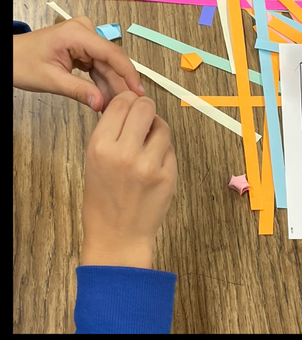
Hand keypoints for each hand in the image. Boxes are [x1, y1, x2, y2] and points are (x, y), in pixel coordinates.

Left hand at [12, 15, 145, 111]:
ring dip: (110, 83)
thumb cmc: (21, 63)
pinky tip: (105, 95)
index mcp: (76, 34)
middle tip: (127, 104)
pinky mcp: (83, 45)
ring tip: (116, 104)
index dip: (127, 72)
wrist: (7, 57)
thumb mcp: (50, 81)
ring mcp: (84, 36)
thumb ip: (78, 91)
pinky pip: (98, 63)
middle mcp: (84, 30)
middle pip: (110, 59)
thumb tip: (101, 103)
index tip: (137, 90)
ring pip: (106, 63)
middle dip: (118, 82)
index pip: (110, 53)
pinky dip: (100, 80)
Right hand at [81, 90, 176, 268]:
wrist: (116, 237)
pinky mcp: (168, 174)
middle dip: (145, 111)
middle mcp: (124, 153)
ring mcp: (149, 165)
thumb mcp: (93, 162)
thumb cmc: (103, 199)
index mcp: (100, 147)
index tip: (130, 107)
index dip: (128, 101)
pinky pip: (170, 147)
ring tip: (146, 147)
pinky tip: (153, 165)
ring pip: (162, 126)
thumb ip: (111, 132)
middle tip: (142, 123)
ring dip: (156, 131)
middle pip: (145, 106)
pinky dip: (164, 151)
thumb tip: (129, 102)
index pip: (121, 102)